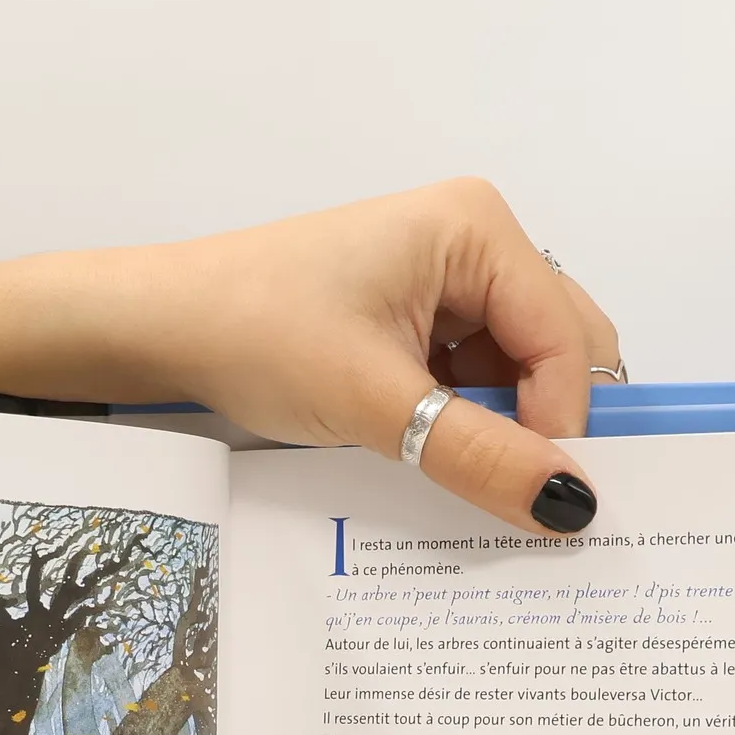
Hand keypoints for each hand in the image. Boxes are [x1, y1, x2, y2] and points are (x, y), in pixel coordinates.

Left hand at [140, 180, 615, 533]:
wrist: (165, 327)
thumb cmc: (258, 336)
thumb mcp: (376, 404)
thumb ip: (477, 455)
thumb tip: (569, 505)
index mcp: (477, 229)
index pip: (566, 339)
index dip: (564, 424)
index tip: (551, 504)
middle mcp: (474, 242)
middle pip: (557, 347)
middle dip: (546, 423)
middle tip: (527, 501)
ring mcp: (444, 281)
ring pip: (517, 371)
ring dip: (504, 429)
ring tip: (472, 483)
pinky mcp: (414, 318)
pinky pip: (472, 378)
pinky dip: (468, 424)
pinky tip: (442, 461)